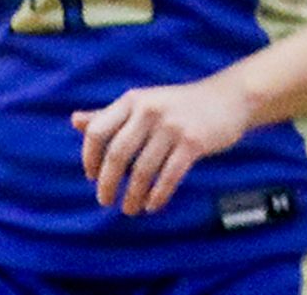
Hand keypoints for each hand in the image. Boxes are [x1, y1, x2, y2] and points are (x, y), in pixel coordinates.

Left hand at [74, 70, 252, 214]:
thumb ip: (111, 114)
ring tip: (130, 208)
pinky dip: (158, 195)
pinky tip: (153, 205)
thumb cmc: (180, 105)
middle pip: (117, 154)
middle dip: (108, 184)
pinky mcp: (194, 142)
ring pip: (143, 170)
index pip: (98, 131)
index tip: (91, 177)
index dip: (90, 158)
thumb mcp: (144, 103)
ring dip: (133, 195)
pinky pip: (169, 176)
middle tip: (106, 201)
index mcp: (134, 100)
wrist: (231, 98)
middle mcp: (150, 110)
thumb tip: (75, 121)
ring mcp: (173, 125)